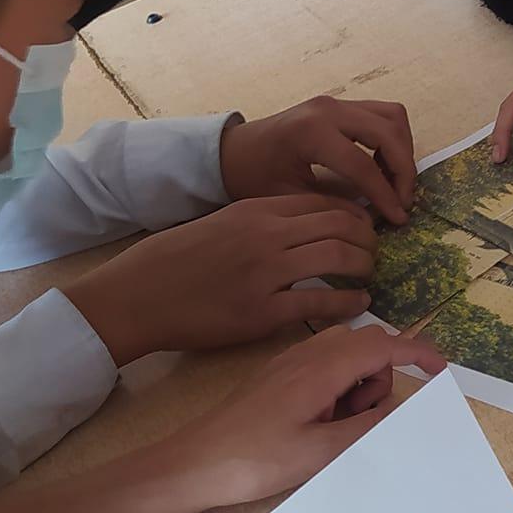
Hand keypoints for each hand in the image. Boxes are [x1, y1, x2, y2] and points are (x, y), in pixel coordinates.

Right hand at [66, 194, 382, 366]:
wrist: (136, 296)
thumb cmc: (176, 260)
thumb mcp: (223, 222)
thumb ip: (264, 220)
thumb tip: (309, 224)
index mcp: (257, 209)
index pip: (325, 200)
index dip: (355, 212)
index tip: (366, 225)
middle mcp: (267, 235)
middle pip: (340, 224)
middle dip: (368, 237)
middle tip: (376, 250)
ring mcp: (266, 273)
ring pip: (338, 257)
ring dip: (365, 265)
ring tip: (370, 274)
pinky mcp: (262, 312)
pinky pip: (321, 304)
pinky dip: (350, 303)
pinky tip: (360, 304)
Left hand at [162, 325, 444, 508]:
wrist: (194, 464)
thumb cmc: (256, 459)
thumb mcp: (322, 453)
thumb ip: (369, 428)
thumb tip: (399, 409)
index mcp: (323, 366)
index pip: (384, 344)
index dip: (418, 353)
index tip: (440, 373)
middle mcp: (309, 353)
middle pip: (368, 348)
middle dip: (378, 382)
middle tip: (356, 423)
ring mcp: (290, 362)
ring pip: (346, 357)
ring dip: (356, 388)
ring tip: (332, 428)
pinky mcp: (278, 376)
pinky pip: (324, 368)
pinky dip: (335, 390)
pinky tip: (315, 423)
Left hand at [220, 97, 417, 223]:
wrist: (232, 152)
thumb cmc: (254, 177)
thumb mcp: (290, 199)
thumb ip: (333, 205)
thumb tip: (374, 218)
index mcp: (310, 133)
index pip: (363, 164)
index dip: (386, 194)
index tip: (399, 218)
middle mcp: (328, 109)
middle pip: (388, 133)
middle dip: (403, 170)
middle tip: (404, 201)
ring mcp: (336, 102)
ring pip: (392, 116)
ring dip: (402, 150)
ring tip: (397, 183)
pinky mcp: (341, 104)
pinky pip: (382, 113)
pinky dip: (393, 138)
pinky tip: (384, 166)